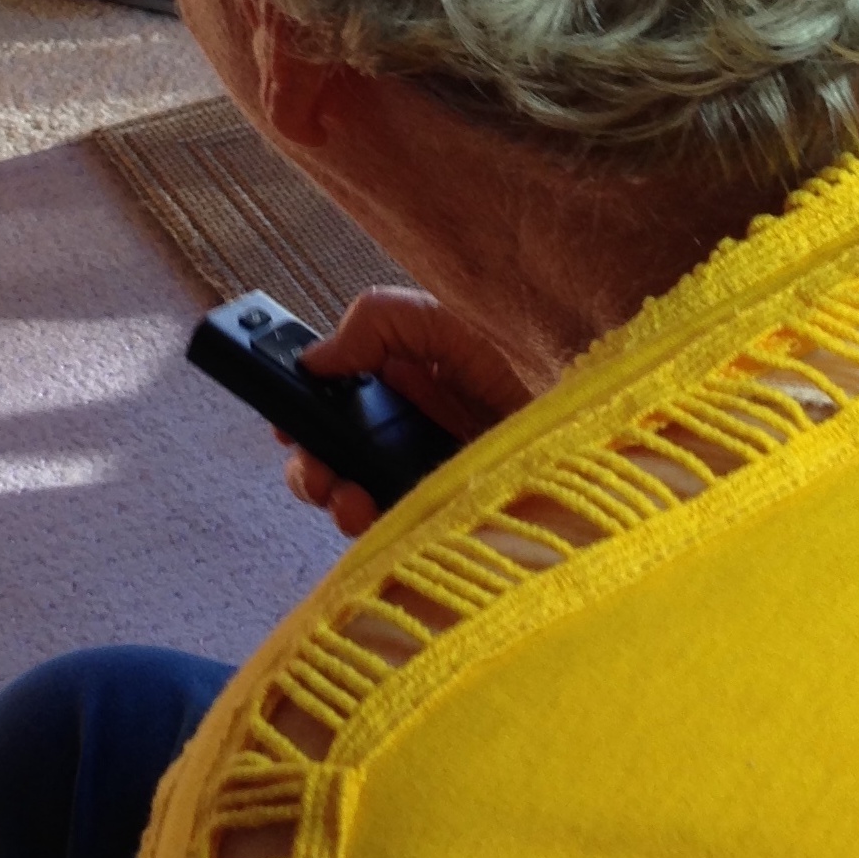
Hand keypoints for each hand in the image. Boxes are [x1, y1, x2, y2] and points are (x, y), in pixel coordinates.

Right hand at [276, 286, 533, 537]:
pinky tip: (373, 515)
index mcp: (388, 388)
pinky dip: (365, 528)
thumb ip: (383, 321)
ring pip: (343, 498)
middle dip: (307, 461)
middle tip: (315, 467)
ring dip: (331, 497)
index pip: (321, 400)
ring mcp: (408, 486)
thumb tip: (317, 360)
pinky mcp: (427, 525)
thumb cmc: (511, 382)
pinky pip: (379, 536)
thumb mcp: (446, 327)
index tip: (283, 413)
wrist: (575, 448)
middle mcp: (391, 439)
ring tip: (347, 496)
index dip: (293, 404)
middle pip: (322, 455)